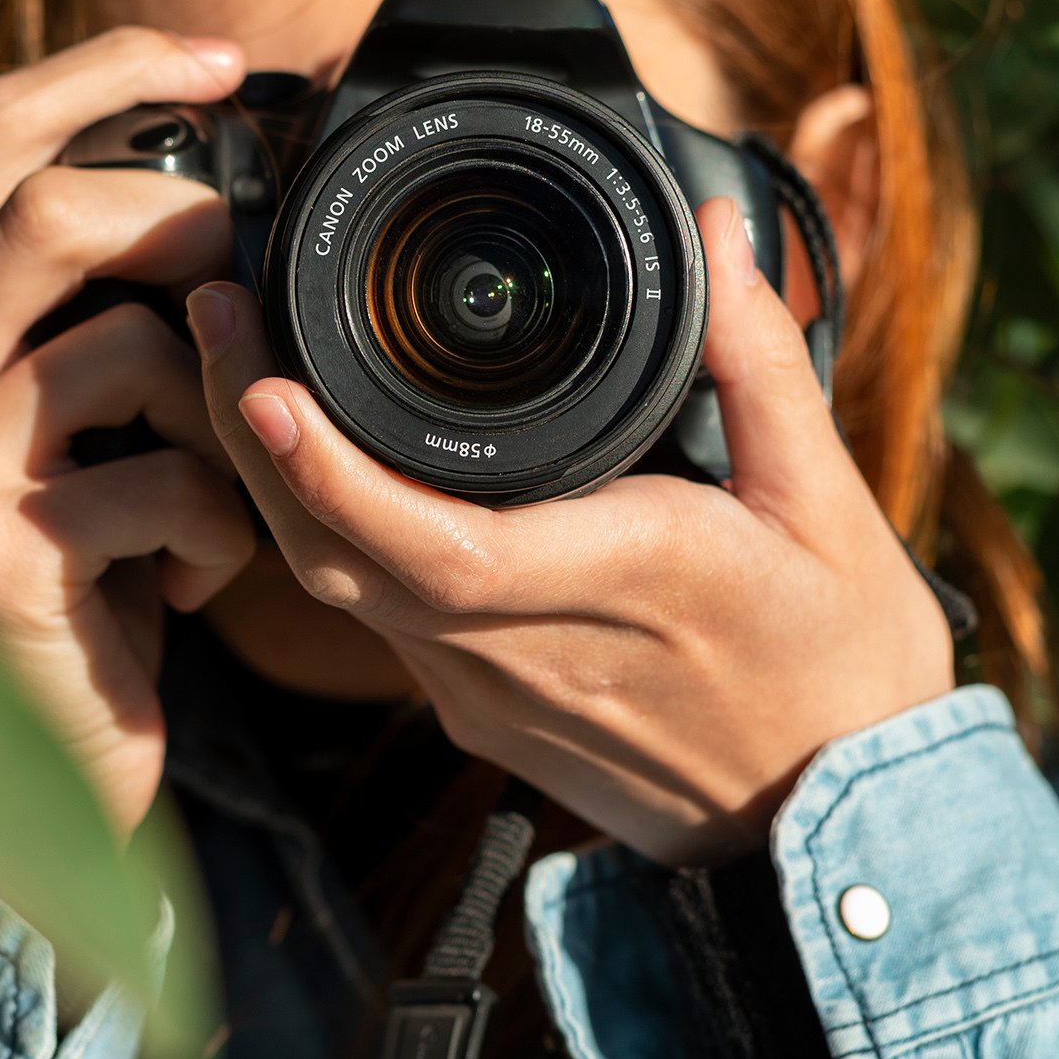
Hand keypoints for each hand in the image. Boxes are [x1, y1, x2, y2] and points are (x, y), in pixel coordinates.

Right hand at [0, 27, 260, 836]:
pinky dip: (220, 529)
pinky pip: (161, 482)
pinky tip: (194, 576)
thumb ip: (126, 292)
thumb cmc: (99, 548)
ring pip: (128, 349)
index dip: (112, 65)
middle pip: (51, 215)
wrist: (54, 735)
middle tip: (249, 292)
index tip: (230, 61)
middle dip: (187, 234)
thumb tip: (248, 166)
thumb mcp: (103, 401)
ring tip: (217, 490)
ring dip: (220, 419)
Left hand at [184, 196, 954, 865]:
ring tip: (241, 361)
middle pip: (340, 560)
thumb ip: (761, 358)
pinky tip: (313, 458)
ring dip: (275, 481)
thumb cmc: (844, 665)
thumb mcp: (829, 502)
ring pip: (342, 590)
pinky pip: (375, 618)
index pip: (437, 544)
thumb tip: (719, 233)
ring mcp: (492, 694)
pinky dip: (328, 531)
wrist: (837, 825)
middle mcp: (530, 651)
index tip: (261, 383)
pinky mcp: (481, 714)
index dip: (329, 471)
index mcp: (625, 582)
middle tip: (214, 313)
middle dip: (253, 437)